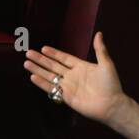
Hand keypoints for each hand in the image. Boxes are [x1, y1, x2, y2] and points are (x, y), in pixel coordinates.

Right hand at [24, 32, 138, 138]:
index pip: (64, 58)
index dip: (54, 53)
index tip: (43, 48)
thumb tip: (99, 33)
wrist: (111, 104)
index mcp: (81, 67)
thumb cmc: (111, 84)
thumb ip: (100, 49)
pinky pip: (51, 89)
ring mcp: (68, 86)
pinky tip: (33, 77)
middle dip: (41, 60)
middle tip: (29, 53)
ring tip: (26, 63)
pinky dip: (42, 83)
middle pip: (53, 66)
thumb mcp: (106, 64)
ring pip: (49, 76)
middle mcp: (72, 76)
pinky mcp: (66, 97)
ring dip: (38, 70)